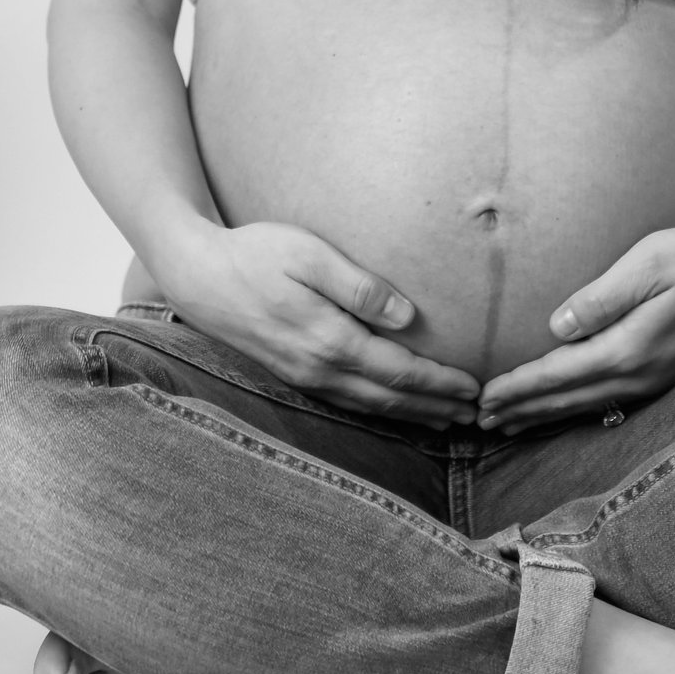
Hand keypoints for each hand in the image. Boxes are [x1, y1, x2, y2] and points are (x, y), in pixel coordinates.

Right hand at [163, 220, 481, 426]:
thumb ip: (360, 287)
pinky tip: (394, 408)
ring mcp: (303, 377)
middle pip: (390, 399)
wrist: (197, 275)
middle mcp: (318, 369)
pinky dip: (380, 411)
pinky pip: (347, 403)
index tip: (476, 387)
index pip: (400, 371)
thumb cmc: (254, 254)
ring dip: (412, 415)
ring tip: (447, 419)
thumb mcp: (308, 254)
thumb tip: (408, 317)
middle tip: (477, 415)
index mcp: (329, 340)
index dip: (441, 383)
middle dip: (437, 407)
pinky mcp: (292, 375)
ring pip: (369, 408)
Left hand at [476, 226, 674, 432]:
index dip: (518, 387)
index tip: (482, 396)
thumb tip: (558, 327)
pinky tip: (556, 410)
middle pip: (565, 399)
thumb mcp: (649, 263)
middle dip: (520, 409)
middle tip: (477, 419)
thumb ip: (602, 297)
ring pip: (584, 405)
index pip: (559, 374)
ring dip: (541, 415)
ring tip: (505, 424)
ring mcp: (651, 381)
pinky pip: (603, 402)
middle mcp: (639, 375)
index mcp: (631, 348)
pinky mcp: (659, 376)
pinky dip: (570, 409)